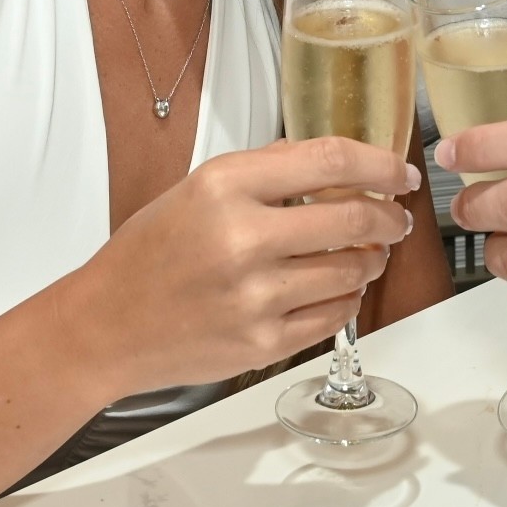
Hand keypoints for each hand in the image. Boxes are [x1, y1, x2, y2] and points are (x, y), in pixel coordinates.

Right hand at [81, 137, 419, 390]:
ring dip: (371, 259)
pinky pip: (334, 316)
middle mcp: (242, 240)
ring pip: (351, 271)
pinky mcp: (262, 344)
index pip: (330, 162)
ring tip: (367, 254)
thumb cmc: (151, 253)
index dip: (380, 165)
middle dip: (388, 218)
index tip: (400, 173)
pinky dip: (348, 298)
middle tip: (396, 217)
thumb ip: (267, 169)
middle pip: (353, 220)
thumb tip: (335, 162)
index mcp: (224, 187)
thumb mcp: (197, 187)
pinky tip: (338, 288)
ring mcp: (254, 297)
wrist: (106, 325)